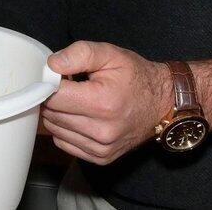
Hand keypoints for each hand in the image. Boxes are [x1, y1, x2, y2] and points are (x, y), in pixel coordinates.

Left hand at [40, 41, 172, 165]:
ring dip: (57, 114)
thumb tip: (51, 65)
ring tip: (75, 100)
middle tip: (66, 86)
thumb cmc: (136, 77)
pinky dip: (65, 129)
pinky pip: (64, 143)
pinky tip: (78, 116)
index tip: (55, 77)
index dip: (49, 84)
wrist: (162, 103)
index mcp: (103, 103)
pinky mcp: (100, 157)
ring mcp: (101, 148)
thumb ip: (79, 54)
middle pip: (52, 115)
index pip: (55, 97)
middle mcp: (102, 130)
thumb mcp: (110, 54)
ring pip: (55, 131)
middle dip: (52, 98)